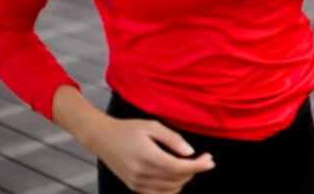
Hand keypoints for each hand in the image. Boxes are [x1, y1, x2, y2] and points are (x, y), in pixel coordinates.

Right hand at [90, 116, 213, 193]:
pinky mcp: (133, 187)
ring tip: (192, 166)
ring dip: (184, 180)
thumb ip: (172, 139)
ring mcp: (136, 183)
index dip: (197, 166)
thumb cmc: (128, 129)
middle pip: (176, 180)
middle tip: (205, 159)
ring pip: (169, 190)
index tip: (211, 161)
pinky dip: (171, 189)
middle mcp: (141, 174)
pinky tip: (178, 177)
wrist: (102, 139)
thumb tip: (190, 152)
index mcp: (147, 157)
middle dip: (194, 171)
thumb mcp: (152, 126)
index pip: (178, 168)